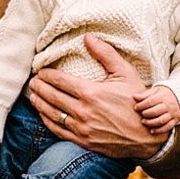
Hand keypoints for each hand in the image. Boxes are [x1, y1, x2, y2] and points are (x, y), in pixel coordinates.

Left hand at [26, 35, 163, 159]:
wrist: (147, 135)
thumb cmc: (136, 101)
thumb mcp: (125, 74)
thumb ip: (106, 54)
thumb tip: (88, 37)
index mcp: (91, 92)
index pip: (60, 81)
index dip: (47, 75)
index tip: (41, 71)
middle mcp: (83, 111)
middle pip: (52, 97)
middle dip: (39, 87)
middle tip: (33, 81)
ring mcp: (82, 128)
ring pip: (52, 114)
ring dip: (39, 104)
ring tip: (33, 96)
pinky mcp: (83, 141)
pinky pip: (58, 131)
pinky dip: (47, 121)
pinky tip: (43, 114)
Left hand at [134, 86, 179, 133]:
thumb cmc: (164, 94)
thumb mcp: (156, 91)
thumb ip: (145, 95)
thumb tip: (134, 97)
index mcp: (163, 96)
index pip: (150, 101)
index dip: (141, 105)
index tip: (136, 107)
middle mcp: (168, 105)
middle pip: (155, 111)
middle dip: (146, 114)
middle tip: (141, 114)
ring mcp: (172, 113)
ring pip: (161, 121)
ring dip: (150, 123)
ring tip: (143, 122)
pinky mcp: (175, 120)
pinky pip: (167, 127)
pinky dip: (159, 130)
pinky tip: (151, 131)